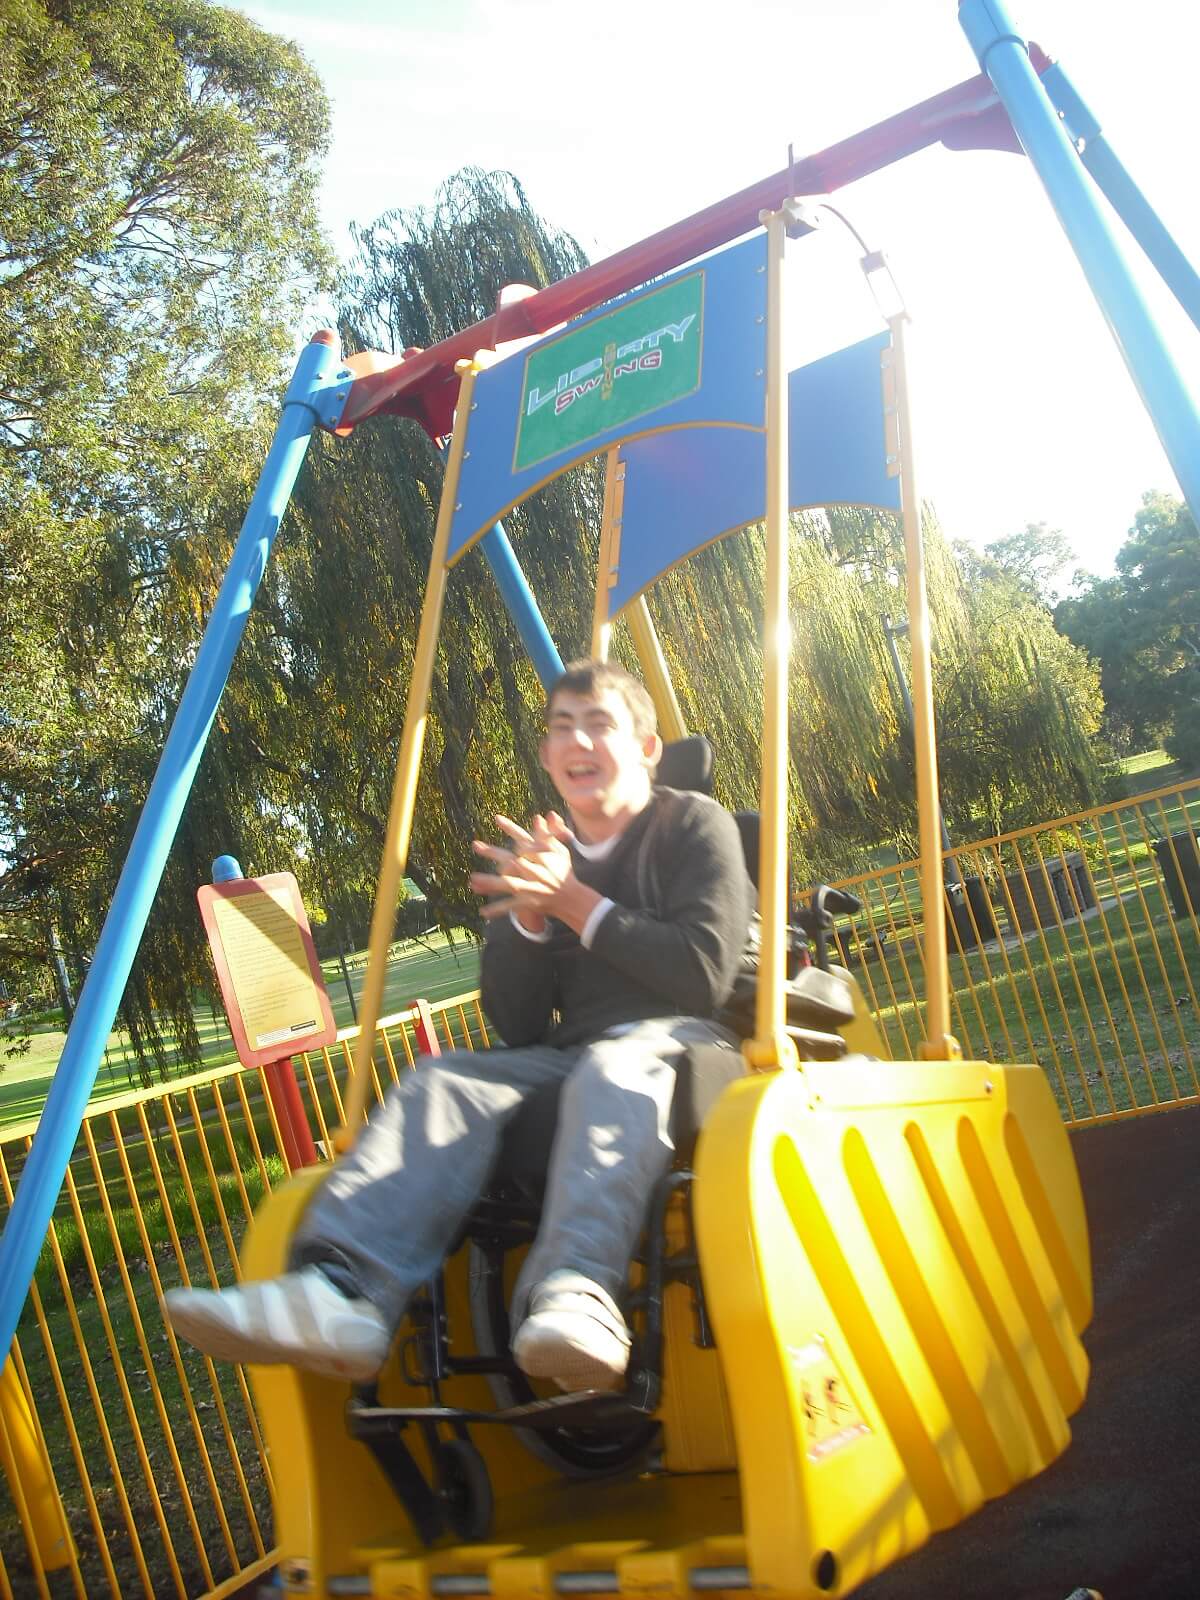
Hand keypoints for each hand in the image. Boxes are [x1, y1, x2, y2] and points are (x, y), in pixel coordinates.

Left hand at [470, 812, 599, 933]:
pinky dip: (497, 909)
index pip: (523, 839)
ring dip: (489, 882)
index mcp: (540, 857)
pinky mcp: (528, 902)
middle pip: (510, 859)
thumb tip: (539, 816)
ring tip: (471, 880)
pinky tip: (482, 911)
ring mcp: (531, 887)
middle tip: (475, 845)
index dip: (510, 828)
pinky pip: (510, 906)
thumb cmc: (564, 872)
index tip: (496, 817)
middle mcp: (534, 870)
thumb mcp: (559, 851)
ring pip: (507, 884)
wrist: (572, 898)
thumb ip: (548, 834)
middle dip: (492, 852)